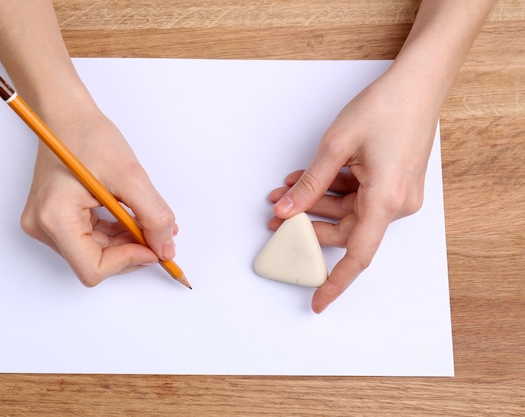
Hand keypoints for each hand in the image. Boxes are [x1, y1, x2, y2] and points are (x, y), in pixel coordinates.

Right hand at [20, 101, 176, 285]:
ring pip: (93, 253)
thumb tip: (165, 248)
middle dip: (130, 250)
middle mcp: (42, 227)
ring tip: (142, 218)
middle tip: (156, 232)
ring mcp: (43, 224)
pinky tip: (126, 216)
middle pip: (94, 263)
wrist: (65, 114)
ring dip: (124, 242)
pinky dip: (113, 233)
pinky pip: (88, 240)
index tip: (154, 246)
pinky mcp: (52, 219)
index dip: (128, 261)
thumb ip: (153, 215)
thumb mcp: (130, 176)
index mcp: (54, 217)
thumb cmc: (88, 135)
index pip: (93, 268)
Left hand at [270, 69, 438, 312]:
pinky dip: (332, 190)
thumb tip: (286, 211)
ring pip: (348, 212)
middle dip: (307, 224)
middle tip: (275, 216)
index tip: (317, 302)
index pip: (357, 255)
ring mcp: (398, 195)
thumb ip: (309, 184)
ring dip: (315, 203)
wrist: (417, 84)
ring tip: (284, 190)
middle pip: (344, 230)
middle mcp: (397, 204)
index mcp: (386, 200)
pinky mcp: (394, 184)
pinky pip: (358, 197)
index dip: (335, 282)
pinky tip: (307, 178)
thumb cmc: (385, 107)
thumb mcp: (337, 145)